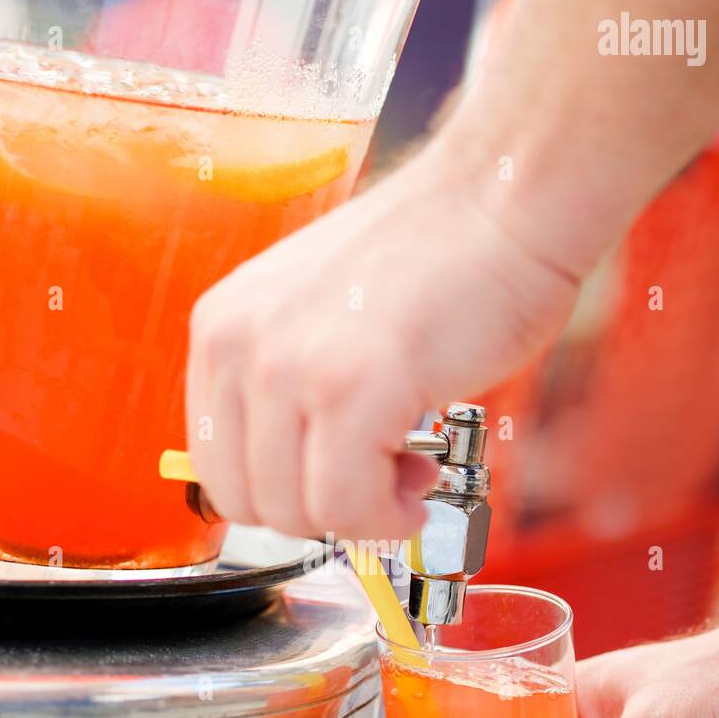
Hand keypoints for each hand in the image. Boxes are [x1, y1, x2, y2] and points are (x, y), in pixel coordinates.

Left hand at [187, 140, 579, 542]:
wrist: (504, 199)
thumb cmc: (439, 255)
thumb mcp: (320, 316)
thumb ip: (289, 384)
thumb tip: (293, 476)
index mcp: (222, 325)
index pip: (215, 464)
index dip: (283, 492)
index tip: (336, 477)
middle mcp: (239, 343)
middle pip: (247, 502)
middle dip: (321, 511)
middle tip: (383, 478)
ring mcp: (289, 366)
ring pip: (294, 515)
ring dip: (362, 516)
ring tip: (411, 469)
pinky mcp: (351, 387)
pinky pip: (347, 507)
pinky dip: (388, 518)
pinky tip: (423, 481)